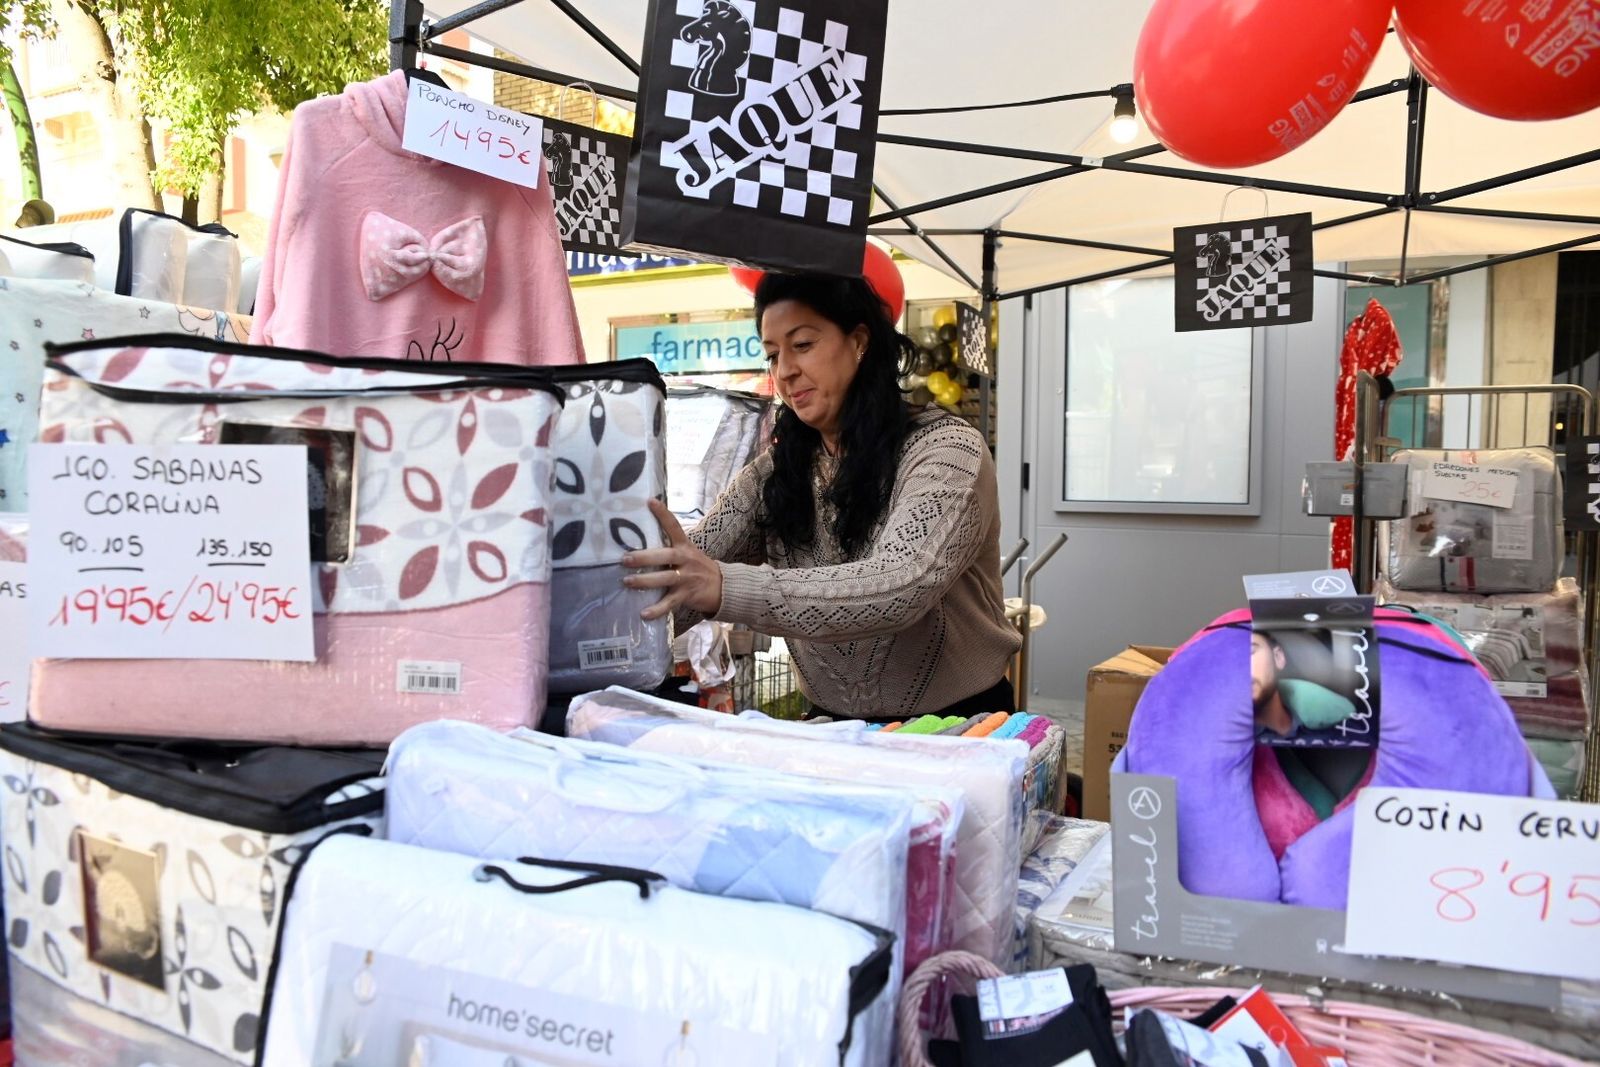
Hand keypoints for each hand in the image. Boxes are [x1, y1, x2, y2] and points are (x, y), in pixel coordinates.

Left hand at [622, 499, 723, 621]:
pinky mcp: (687, 595)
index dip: (663, 514)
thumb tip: (641, 542)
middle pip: (665, 556)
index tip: (650, 501)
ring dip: (645, 582)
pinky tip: (644, 614)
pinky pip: (670, 603)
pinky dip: (657, 609)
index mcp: (685, 546)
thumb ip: (669, 548)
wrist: (723, 587)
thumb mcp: (688, 553)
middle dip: (644, 557)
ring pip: (665, 579)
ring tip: (627, 582)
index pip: (674, 526)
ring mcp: (687, 578)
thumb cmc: (698, 568)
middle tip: (625, 559)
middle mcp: (686, 560)